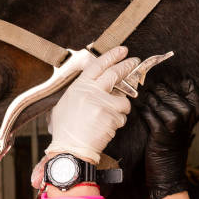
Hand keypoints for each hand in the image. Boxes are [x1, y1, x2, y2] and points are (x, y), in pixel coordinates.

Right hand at [44, 46, 139, 163]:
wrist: (70, 148)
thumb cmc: (66, 130)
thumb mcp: (64, 105)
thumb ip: (79, 93)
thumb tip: (93, 85)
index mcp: (79, 87)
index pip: (98, 65)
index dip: (112, 56)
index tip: (122, 50)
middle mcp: (91, 92)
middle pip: (115, 74)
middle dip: (127, 66)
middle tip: (134, 61)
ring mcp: (102, 103)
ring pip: (123, 100)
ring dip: (119, 109)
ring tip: (106, 118)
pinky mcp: (112, 116)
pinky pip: (122, 116)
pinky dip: (117, 122)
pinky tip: (105, 127)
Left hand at [141, 80, 198, 198]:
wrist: (168, 173)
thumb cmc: (170, 146)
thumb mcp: (180, 126)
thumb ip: (176, 107)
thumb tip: (162, 87)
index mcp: (195, 114)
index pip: (192, 90)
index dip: (179, 82)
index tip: (167, 79)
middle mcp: (187, 118)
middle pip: (172, 94)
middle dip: (159, 89)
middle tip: (148, 85)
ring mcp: (174, 126)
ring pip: (160, 104)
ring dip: (150, 99)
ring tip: (143, 95)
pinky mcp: (160, 134)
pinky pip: (149, 115)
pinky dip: (143, 111)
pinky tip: (140, 109)